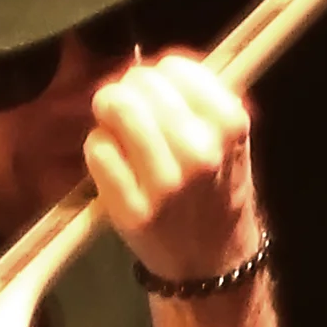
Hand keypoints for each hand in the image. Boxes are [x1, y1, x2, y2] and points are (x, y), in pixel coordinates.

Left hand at [84, 54, 260, 287]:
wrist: (212, 260)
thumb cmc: (215, 190)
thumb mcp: (228, 138)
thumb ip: (198, 97)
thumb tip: (149, 65)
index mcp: (227, 126)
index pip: (175, 68)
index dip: (158, 74)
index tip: (157, 90)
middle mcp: (199, 152)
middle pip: (140, 85)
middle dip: (128, 90)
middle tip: (128, 108)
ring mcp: (165, 184)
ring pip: (117, 111)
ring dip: (109, 113)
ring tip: (117, 129)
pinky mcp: (132, 210)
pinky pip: (98, 151)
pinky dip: (99, 148)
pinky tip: (112, 160)